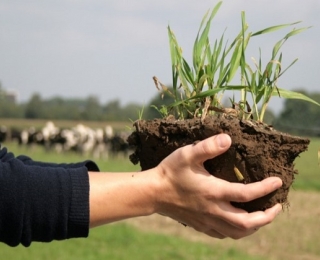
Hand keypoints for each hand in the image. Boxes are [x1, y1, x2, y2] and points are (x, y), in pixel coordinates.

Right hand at [154, 133, 282, 238]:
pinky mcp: (200, 225)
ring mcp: (207, 220)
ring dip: (255, 227)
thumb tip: (228, 139)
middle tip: (276, 206)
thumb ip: (208, 146)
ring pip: (237, 232)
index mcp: (213, 191)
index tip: (277, 181)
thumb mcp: (187, 154)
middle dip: (267, 216)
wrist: (153, 193)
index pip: (247, 194)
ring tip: (262, 217)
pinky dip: (236, 232)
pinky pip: (223, 235)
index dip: (266, 188)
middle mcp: (213, 210)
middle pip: (248, 222)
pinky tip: (237, 224)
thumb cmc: (170, 172)